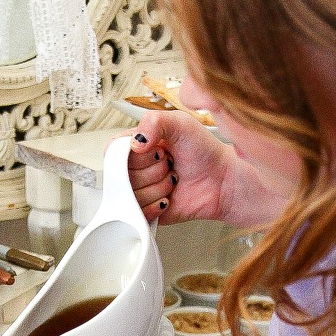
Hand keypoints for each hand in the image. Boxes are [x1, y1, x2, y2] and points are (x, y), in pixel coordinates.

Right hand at [118, 111, 235, 224]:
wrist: (222, 180)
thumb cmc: (204, 151)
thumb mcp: (180, 123)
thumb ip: (153, 121)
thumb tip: (135, 143)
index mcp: (137, 144)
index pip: (114, 151)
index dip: (135, 154)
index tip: (156, 150)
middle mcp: (136, 168)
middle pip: (122, 176)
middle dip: (153, 170)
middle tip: (169, 164)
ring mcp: (140, 191)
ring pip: (131, 195)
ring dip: (158, 187)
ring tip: (172, 180)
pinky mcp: (147, 212)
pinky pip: (138, 213)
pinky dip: (155, 206)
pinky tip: (169, 198)